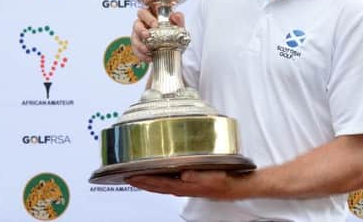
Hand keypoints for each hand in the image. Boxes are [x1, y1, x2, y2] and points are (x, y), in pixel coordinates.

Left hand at [127, 170, 253, 199]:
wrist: (235, 186)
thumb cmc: (224, 181)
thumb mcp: (212, 176)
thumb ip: (197, 175)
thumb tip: (183, 173)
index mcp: (185, 186)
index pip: (159, 183)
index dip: (144, 180)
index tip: (131, 176)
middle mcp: (182, 187)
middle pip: (156, 186)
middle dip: (141, 182)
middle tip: (127, 177)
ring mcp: (185, 186)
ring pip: (161, 185)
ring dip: (148, 182)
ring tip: (137, 176)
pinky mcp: (189, 183)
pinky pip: (168, 183)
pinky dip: (158, 180)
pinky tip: (156, 176)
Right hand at [130, 8, 184, 61]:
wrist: (174, 46)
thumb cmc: (173, 31)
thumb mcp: (178, 24)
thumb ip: (178, 19)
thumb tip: (175, 15)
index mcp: (150, 15)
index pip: (143, 13)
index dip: (148, 18)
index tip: (156, 25)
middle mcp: (142, 24)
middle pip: (136, 24)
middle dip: (140, 30)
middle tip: (147, 35)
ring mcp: (138, 35)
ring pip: (133, 37)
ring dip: (139, 44)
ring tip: (147, 49)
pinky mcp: (137, 46)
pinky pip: (135, 50)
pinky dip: (141, 55)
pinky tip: (149, 58)